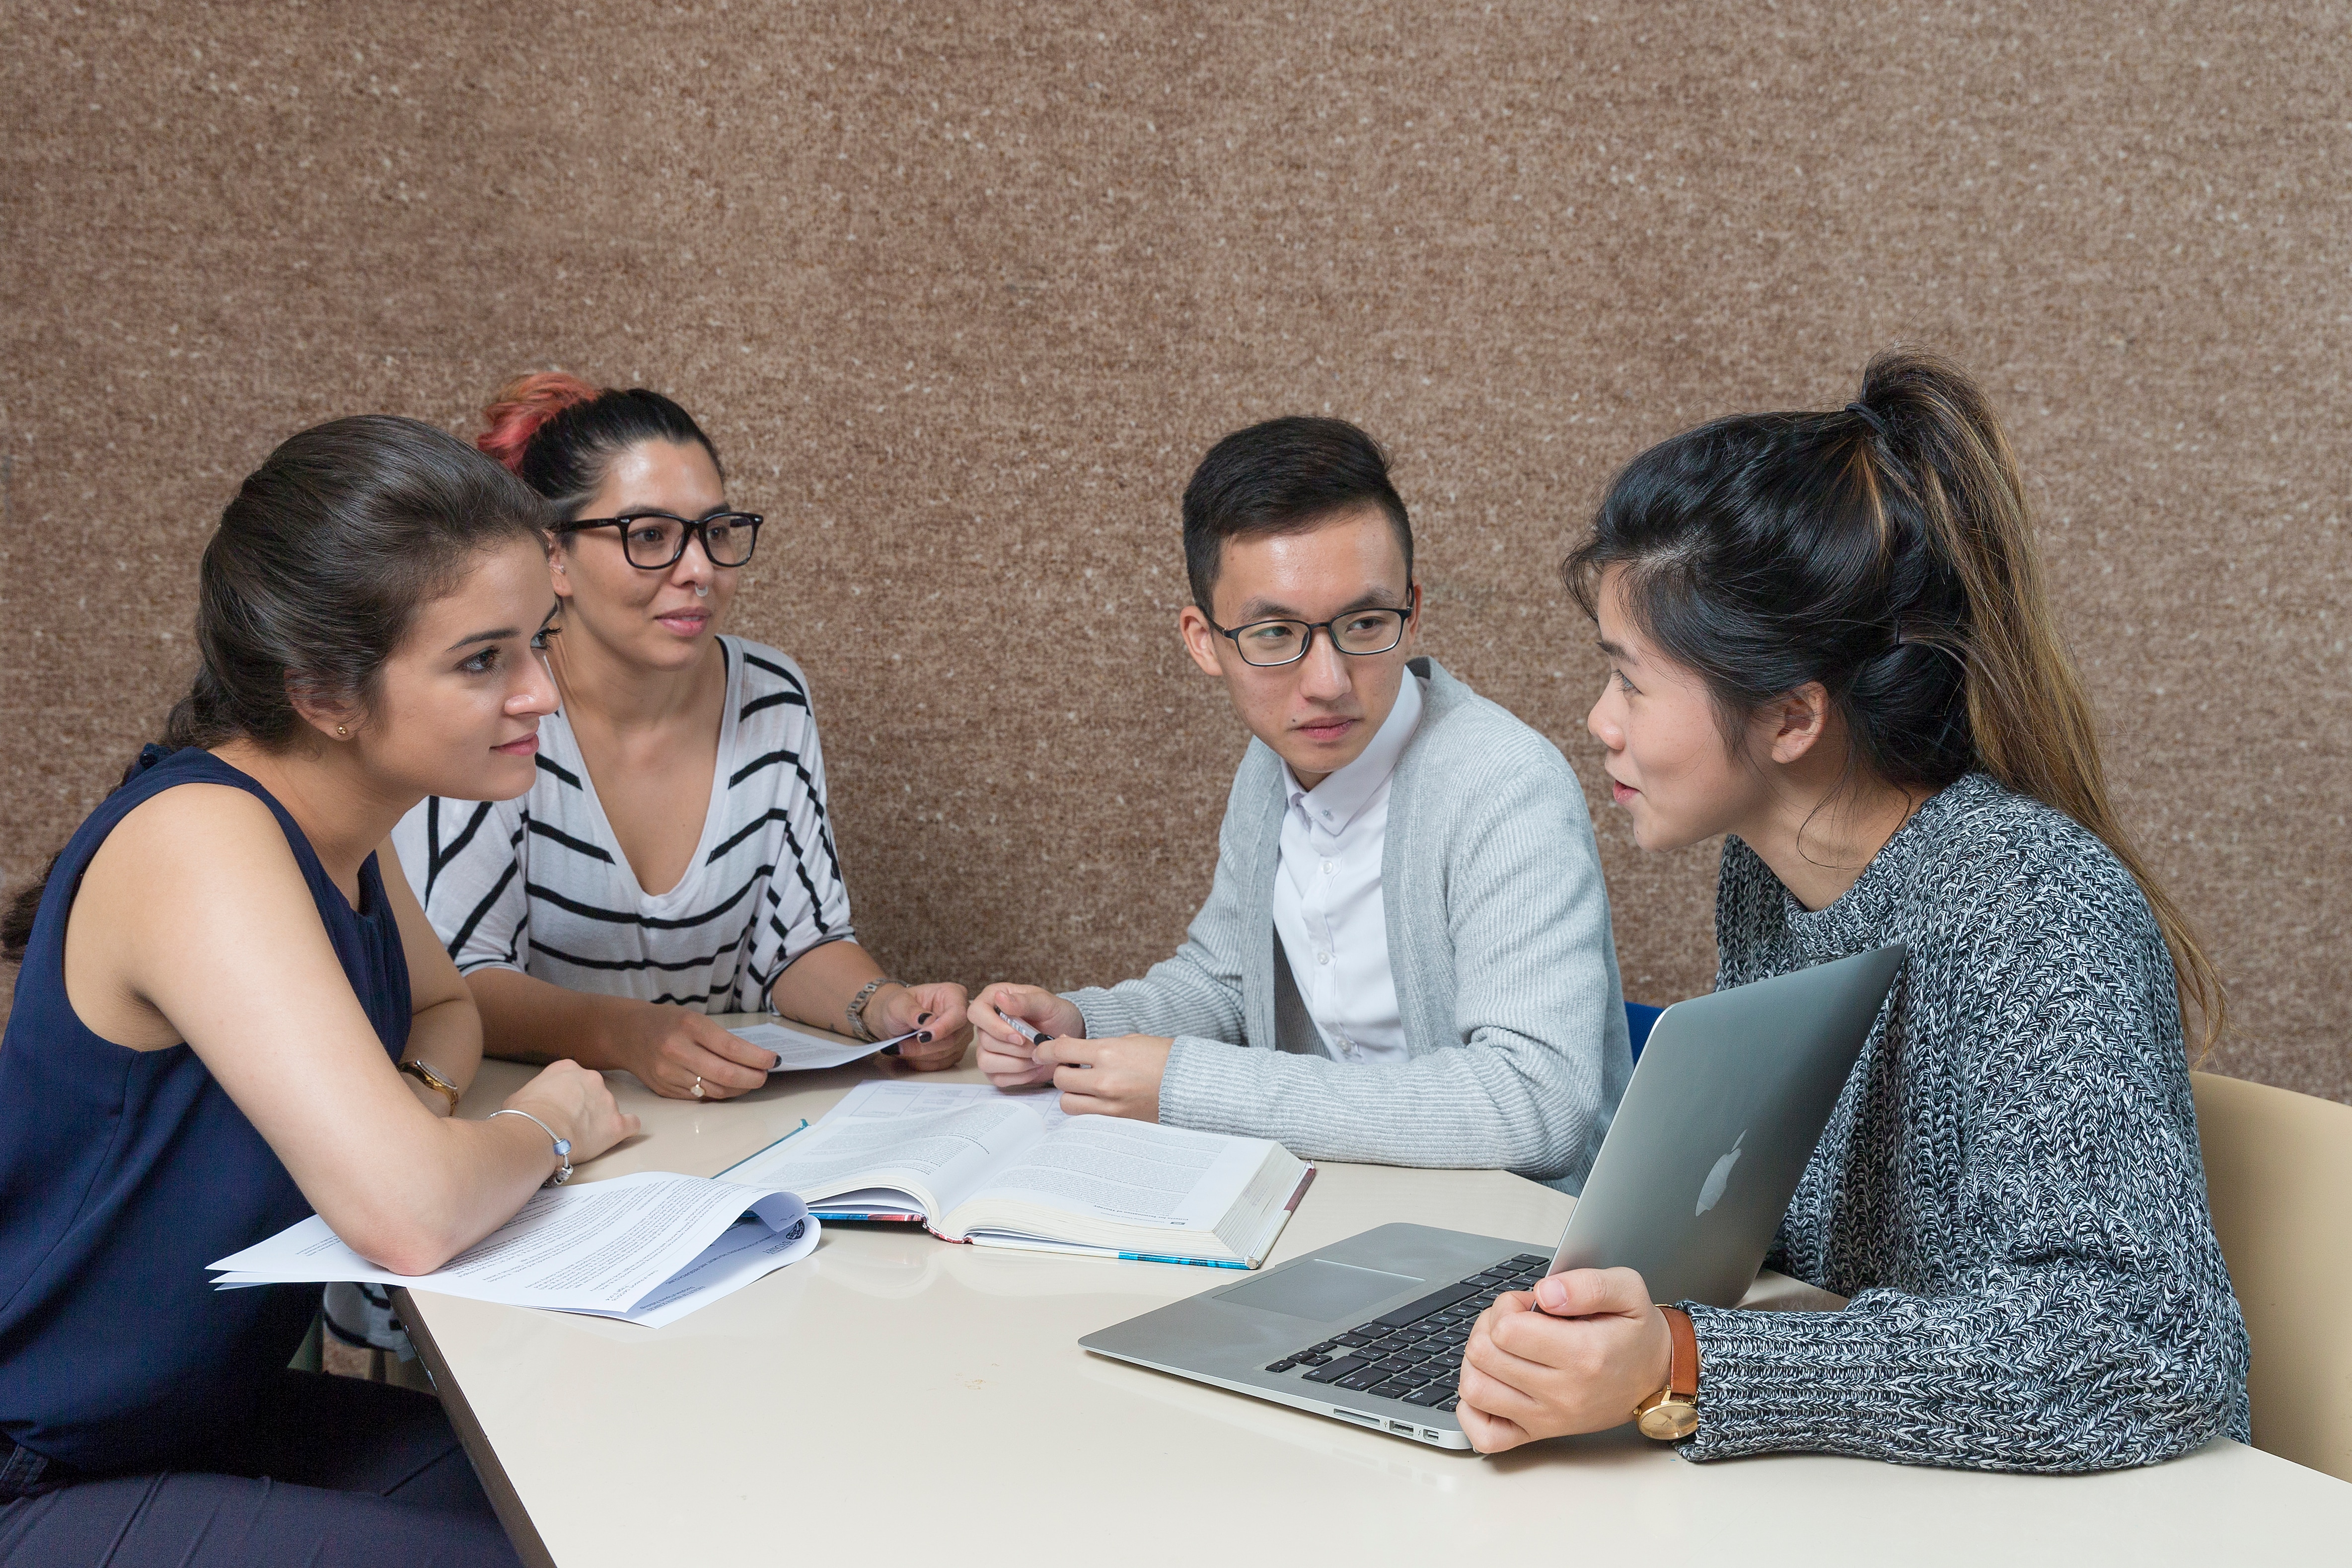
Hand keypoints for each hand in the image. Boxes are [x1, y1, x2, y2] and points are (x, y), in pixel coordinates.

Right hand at [503, 1060, 640, 1166]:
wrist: (536, 1132)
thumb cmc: (524, 1116)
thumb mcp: (520, 1096)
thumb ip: (535, 1094)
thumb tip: (531, 1105)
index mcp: (567, 1069)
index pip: (573, 1080)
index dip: (567, 1096)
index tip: (560, 1108)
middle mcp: (591, 1079)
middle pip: (593, 1092)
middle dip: (584, 1106)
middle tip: (570, 1123)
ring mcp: (607, 1100)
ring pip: (608, 1108)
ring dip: (599, 1120)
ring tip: (582, 1136)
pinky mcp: (616, 1123)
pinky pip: (631, 1123)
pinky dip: (626, 1128)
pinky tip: (618, 1134)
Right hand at [612, 1002, 778, 1099]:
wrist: (625, 1034)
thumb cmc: (667, 1022)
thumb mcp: (694, 1018)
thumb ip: (720, 1038)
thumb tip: (754, 1058)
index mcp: (689, 1027)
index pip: (732, 1049)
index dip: (757, 1058)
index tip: (773, 1060)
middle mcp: (678, 1051)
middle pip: (726, 1075)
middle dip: (753, 1078)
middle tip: (765, 1075)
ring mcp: (669, 1074)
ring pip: (715, 1091)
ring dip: (739, 1089)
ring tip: (750, 1081)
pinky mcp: (665, 1090)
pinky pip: (700, 1097)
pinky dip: (719, 1093)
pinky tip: (729, 1086)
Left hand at [868, 980, 972, 1070]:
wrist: (897, 1020)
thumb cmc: (900, 1006)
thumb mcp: (898, 1004)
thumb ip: (911, 1011)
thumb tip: (926, 1020)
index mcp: (954, 994)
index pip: (958, 1014)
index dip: (943, 1028)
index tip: (923, 1037)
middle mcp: (962, 1015)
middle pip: (952, 1038)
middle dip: (924, 1046)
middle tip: (901, 1045)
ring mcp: (961, 1035)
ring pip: (947, 1053)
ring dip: (921, 1055)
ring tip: (901, 1048)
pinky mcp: (956, 1051)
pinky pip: (943, 1063)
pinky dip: (924, 1062)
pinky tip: (911, 1054)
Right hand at [968, 984, 1086, 1086]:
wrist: (1067, 1033)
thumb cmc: (1055, 1014)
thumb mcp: (1046, 1003)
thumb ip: (1024, 1001)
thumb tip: (1000, 998)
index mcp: (993, 1001)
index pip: (976, 1013)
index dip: (994, 1027)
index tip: (1019, 1036)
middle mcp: (987, 1025)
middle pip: (984, 1041)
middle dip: (1016, 1048)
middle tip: (1038, 1045)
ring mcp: (989, 1048)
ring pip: (987, 1062)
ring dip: (1017, 1063)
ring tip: (1038, 1057)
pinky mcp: (997, 1068)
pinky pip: (997, 1078)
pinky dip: (1020, 1076)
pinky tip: (1036, 1066)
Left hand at [1036, 1034, 1169, 1120]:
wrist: (1189, 1083)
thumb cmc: (1162, 1057)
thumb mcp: (1128, 1040)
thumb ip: (1096, 1045)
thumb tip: (1067, 1046)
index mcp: (1109, 1051)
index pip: (1061, 1050)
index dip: (1045, 1050)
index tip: (1042, 1051)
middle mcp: (1105, 1079)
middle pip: (1060, 1078)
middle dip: (1061, 1071)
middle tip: (1071, 1067)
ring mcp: (1110, 1103)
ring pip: (1067, 1102)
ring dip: (1070, 1093)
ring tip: (1083, 1086)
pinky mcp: (1115, 1121)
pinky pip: (1084, 1117)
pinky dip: (1084, 1108)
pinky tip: (1094, 1099)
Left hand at [1455, 1268, 1674, 1453]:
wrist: (1655, 1377)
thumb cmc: (1636, 1334)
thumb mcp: (1628, 1290)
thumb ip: (1587, 1284)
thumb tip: (1545, 1292)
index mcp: (1583, 1355)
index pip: (1507, 1329)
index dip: (1507, 1307)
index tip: (1527, 1305)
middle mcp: (1563, 1392)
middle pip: (1484, 1355)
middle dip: (1489, 1326)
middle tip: (1514, 1321)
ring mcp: (1548, 1418)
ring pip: (1475, 1390)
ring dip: (1477, 1361)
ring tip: (1501, 1348)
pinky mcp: (1539, 1434)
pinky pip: (1485, 1434)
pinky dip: (1473, 1409)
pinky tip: (1492, 1383)